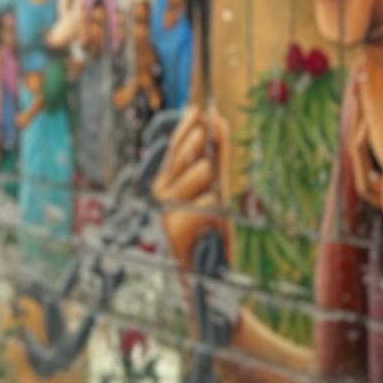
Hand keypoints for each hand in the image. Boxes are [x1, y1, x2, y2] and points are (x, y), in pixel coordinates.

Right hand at [152, 106, 229, 275]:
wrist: (212, 274)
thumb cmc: (215, 230)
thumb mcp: (219, 186)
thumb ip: (217, 155)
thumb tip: (216, 120)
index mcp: (169, 183)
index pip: (174, 149)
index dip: (185, 128)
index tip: (198, 109)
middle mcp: (163, 194)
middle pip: (181, 156)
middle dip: (195, 143)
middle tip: (206, 130)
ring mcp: (166, 210)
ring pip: (197, 174)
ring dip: (210, 181)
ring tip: (213, 196)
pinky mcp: (175, 227)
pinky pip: (208, 201)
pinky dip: (216, 207)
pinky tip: (211, 222)